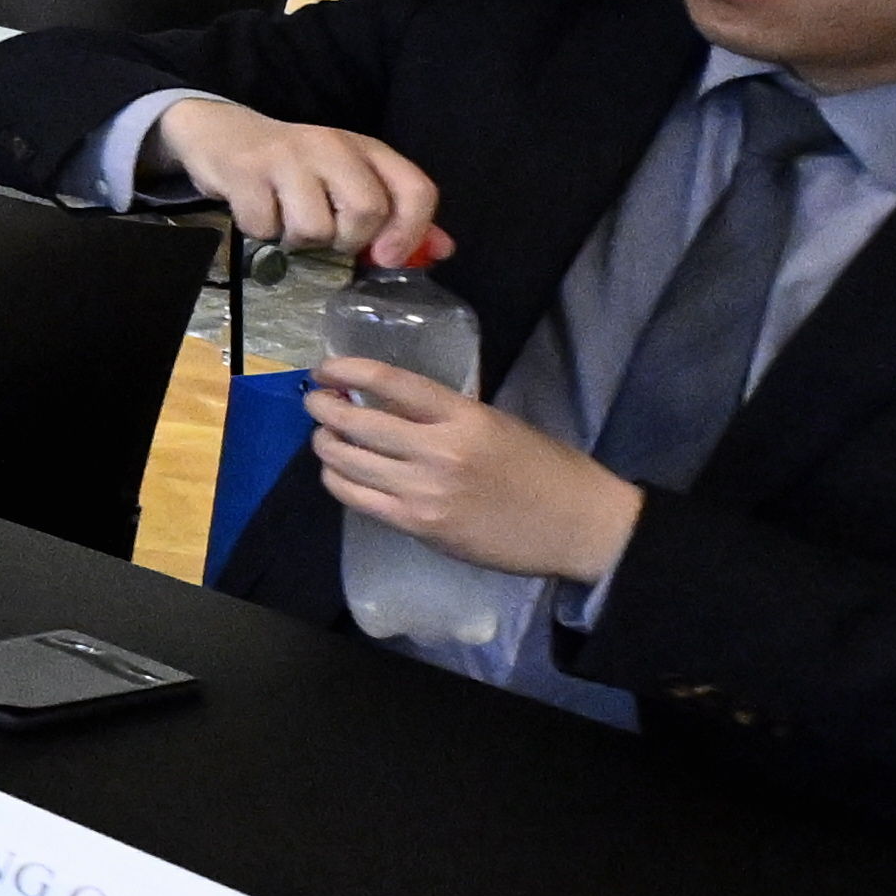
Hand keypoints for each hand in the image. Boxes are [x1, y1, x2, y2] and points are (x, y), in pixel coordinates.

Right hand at [140, 96, 446, 266]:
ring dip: (299, 241)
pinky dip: (261, 233)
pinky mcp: (245, 171)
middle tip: (327, 236)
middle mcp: (331, 145)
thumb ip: (396, 215)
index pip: (414, 189)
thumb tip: (443, 250)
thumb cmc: (295, 166)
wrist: (222, 133)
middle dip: (347, 240)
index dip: (411, 230)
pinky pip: (265, 227)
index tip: (387, 257)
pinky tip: (257, 213)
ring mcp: (287, 156)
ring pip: (314, 227)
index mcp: (365, 149)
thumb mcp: (349, 180)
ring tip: (287, 222)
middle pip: (366, 210)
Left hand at [311, 357, 643, 581]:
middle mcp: (439, 451)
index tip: (327, 368)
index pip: (390, 382)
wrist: (580, 526)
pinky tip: (340, 472)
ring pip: (346, 461)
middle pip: (356, 422)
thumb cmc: (544, 470)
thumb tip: (385, 405)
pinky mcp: (420, 527)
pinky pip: (358, 499)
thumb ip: (443, 415)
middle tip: (315, 401)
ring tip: (325, 437)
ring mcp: (426, 492)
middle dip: (322, 407)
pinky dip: (338, 480)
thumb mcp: (497, 424)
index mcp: (464, 416)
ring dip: (324, 444)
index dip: (347, 370)